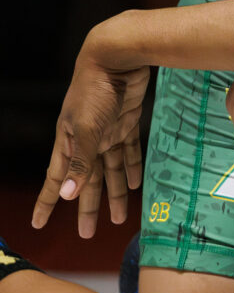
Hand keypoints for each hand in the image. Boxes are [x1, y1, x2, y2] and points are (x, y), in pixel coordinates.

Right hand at [33, 37, 148, 237]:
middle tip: (88, 234)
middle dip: (87, 207)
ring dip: (115, 194)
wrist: (117, 58)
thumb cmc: (95, 91)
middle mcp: (85, 140)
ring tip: (119, 220)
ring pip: (110, 170)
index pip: (56, 179)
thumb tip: (66, 193)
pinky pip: (128, 152)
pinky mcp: (125, 123)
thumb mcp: (87, 128)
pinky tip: (135, 185)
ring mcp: (106, 132)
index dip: (47, 202)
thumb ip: (81, 162)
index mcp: (68, 142)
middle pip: (86, 181)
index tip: (39, 224)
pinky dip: (131, 168)